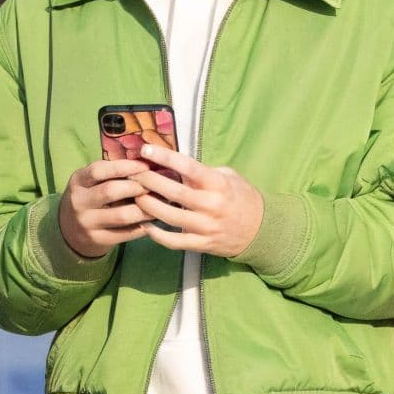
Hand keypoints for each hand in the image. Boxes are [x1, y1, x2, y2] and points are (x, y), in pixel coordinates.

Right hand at [58, 157, 155, 258]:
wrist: (70, 231)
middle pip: (111, 191)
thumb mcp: (91, 183)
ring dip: (145, 209)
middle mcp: (79, 201)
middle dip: (137, 187)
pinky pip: (126, 234)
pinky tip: (153, 221)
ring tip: (160, 204)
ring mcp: (87, 222)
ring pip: (122, 215)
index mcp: (78, 181)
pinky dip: (143, 226)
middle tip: (155, 186)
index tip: (145, 166)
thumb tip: (148, 163)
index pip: (99, 170)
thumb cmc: (91, 199)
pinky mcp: (97, 240)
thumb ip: (112, 174)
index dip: (124, 166)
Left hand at [135, 143, 264, 258]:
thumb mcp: (228, 176)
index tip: (146, 150)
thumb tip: (172, 163)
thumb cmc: (241, 197)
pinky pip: (173, 241)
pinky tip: (145, 223)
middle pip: (172, 191)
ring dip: (147, 205)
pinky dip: (156, 234)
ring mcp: (206, 227)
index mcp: (218, 184)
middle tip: (132, 173)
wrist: (261, 230)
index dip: (165, 157)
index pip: (187, 166)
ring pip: (168, 216)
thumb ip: (202, 172)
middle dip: (148, 180)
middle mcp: (211, 205)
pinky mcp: (202, 244)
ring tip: (135, 195)